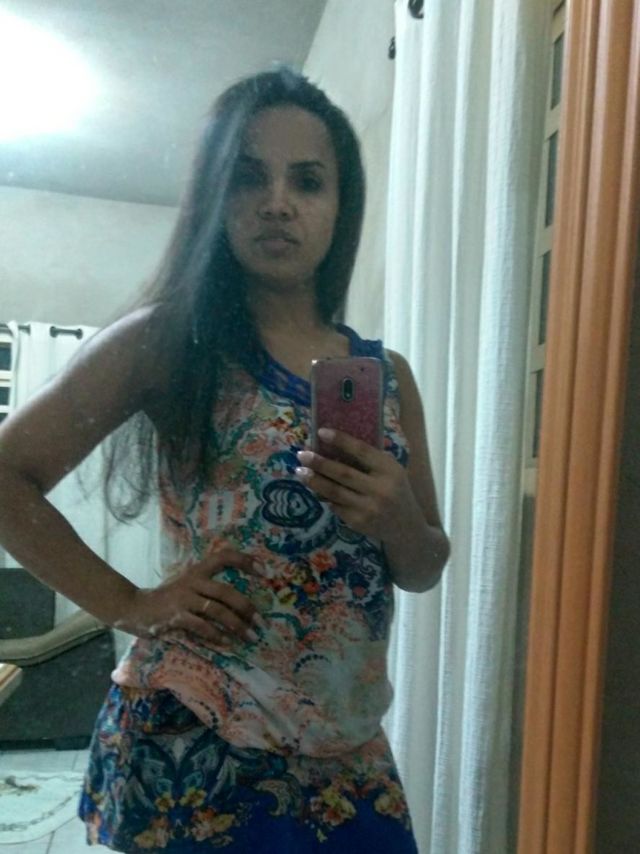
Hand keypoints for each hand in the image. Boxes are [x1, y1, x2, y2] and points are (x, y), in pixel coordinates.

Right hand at [117, 548, 265, 645]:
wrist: (133, 608)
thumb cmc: (166, 598)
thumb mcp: (187, 585)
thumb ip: (208, 587)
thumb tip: (240, 601)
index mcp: (197, 571)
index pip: (224, 557)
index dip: (245, 561)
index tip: (265, 571)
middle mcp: (192, 581)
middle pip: (226, 592)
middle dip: (246, 608)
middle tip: (261, 622)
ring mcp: (183, 598)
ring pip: (217, 610)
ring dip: (237, 626)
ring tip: (250, 637)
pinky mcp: (175, 616)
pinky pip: (201, 626)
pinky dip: (217, 636)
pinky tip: (227, 644)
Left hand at [295, 428, 414, 542]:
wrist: (407, 528)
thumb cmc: (396, 491)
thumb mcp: (392, 472)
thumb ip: (370, 460)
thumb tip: (333, 448)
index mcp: (390, 470)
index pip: (362, 451)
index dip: (341, 441)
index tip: (321, 432)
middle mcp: (380, 489)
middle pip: (343, 473)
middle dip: (320, 463)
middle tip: (302, 454)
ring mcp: (368, 508)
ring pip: (334, 491)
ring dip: (314, 481)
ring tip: (300, 471)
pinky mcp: (359, 522)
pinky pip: (336, 505)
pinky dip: (324, 496)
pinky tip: (315, 489)